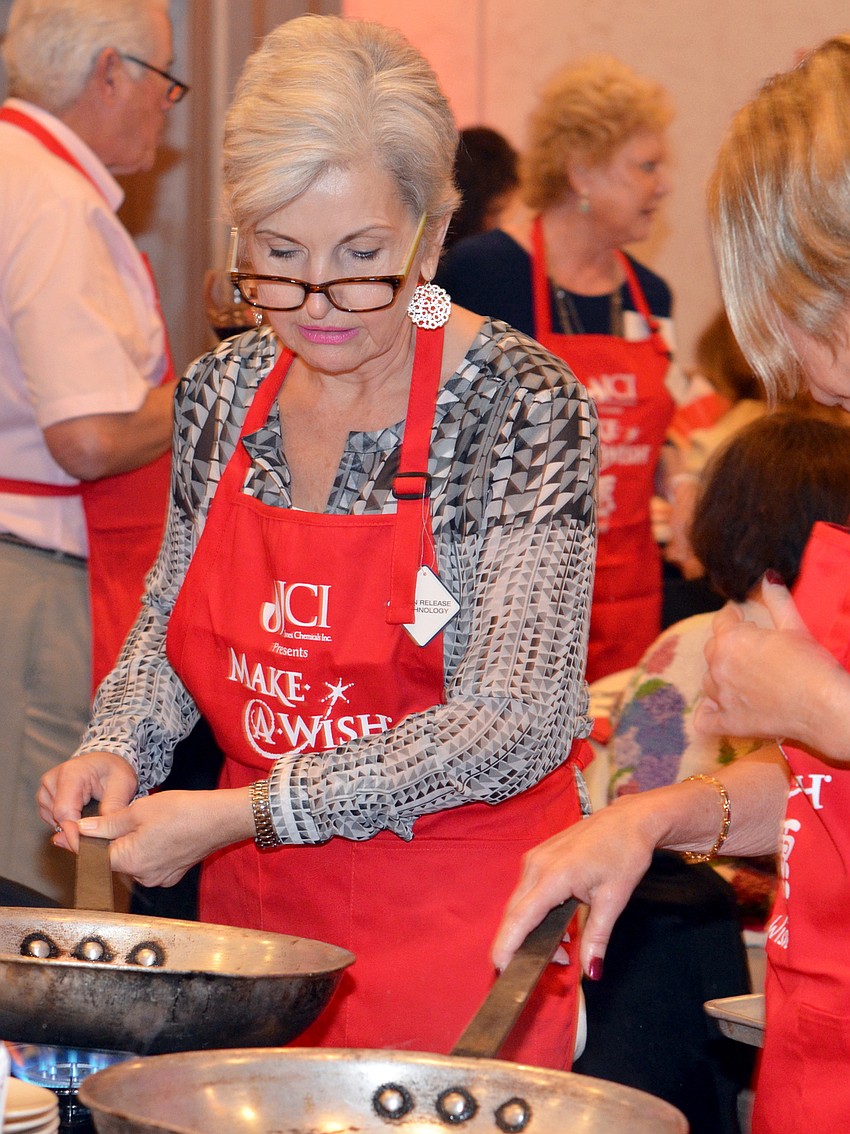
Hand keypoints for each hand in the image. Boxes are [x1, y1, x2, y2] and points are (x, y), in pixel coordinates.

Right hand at [38, 751, 137, 845]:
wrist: (106, 762)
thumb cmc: (115, 771)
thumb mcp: (123, 785)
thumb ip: (114, 807)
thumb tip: (103, 832)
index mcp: (71, 773)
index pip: (64, 812)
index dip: (74, 833)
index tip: (87, 848)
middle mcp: (53, 779)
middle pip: (57, 818)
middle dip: (76, 833)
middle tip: (97, 840)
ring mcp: (46, 788)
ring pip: (53, 820)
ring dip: (71, 827)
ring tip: (93, 822)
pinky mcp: (45, 797)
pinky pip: (51, 818)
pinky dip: (66, 823)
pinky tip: (82, 818)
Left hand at [70, 787, 254, 888]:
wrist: (221, 819)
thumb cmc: (183, 811)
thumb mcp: (139, 810)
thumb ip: (107, 823)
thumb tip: (80, 828)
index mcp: (129, 860)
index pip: (92, 857)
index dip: (75, 844)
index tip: (58, 836)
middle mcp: (141, 876)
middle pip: (111, 860)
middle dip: (104, 842)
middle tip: (99, 821)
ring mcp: (158, 877)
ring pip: (131, 861)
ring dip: (126, 845)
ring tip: (135, 822)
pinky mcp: (171, 874)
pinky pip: (148, 864)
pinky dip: (144, 851)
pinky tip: (154, 832)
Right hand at [491, 796, 657, 976]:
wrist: (628, 820)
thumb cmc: (624, 854)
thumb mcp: (614, 900)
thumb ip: (597, 937)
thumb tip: (592, 972)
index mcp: (554, 876)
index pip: (519, 918)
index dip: (506, 946)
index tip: (501, 970)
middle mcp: (536, 865)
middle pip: (514, 913)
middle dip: (520, 944)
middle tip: (546, 968)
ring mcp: (534, 858)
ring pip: (519, 903)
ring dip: (529, 929)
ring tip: (561, 950)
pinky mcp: (538, 856)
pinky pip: (527, 891)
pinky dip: (534, 913)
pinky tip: (556, 926)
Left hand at [696, 576, 847, 749]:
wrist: (824, 707)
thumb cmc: (811, 665)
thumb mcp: (795, 627)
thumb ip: (777, 601)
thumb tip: (768, 576)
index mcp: (732, 640)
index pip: (722, 621)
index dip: (731, 616)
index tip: (739, 616)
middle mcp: (719, 666)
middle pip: (713, 650)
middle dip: (726, 645)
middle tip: (747, 647)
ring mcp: (721, 696)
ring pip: (709, 682)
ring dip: (720, 676)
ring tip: (741, 677)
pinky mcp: (729, 722)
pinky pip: (705, 718)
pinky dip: (708, 712)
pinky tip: (716, 708)